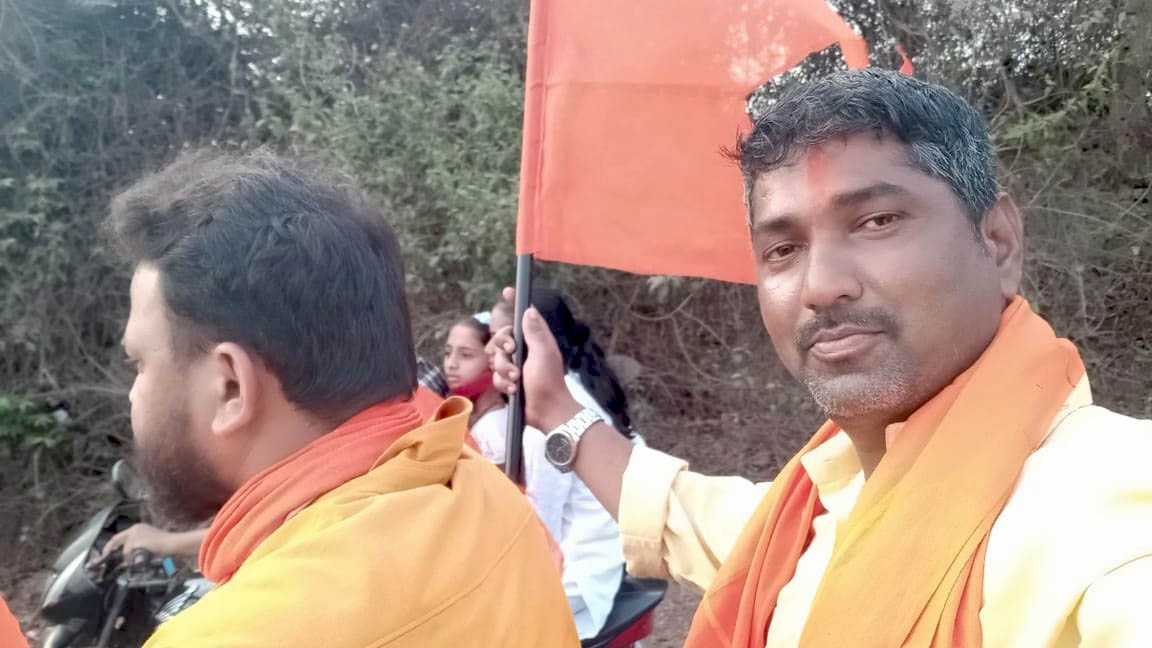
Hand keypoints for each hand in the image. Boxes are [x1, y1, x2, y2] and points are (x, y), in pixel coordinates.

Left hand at [97, 523, 183, 561]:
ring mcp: (135, 534)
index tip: (106, 552)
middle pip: (117, 540)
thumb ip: (137, 546)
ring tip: (138, 559)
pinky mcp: (136, 541)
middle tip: (105, 557)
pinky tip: (141, 558)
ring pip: (125, 550)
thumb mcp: (148, 542)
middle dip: (109, 549)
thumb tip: (126, 557)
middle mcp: (134, 529)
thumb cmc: (165, 545)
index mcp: (138, 528)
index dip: (111, 545)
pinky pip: (129, 554)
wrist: (173, 543)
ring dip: (128, 558)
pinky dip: (132, 559)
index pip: (120, 536)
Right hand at [490, 287, 581, 430]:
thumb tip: (528, 309)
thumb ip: (534, 332)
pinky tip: (513, 390)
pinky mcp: (508, 382)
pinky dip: (503, 383)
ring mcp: (515, 367)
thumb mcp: (543, 354)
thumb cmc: (549, 382)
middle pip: (501, 338)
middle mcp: (525, 351)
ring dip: (504, 369)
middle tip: (512, 352)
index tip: (507, 291)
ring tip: (516, 379)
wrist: (546, 412)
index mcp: (535, 341)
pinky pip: (496, 376)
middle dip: (502, 346)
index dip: (515, 303)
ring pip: (495, 359)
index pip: (523, 316)